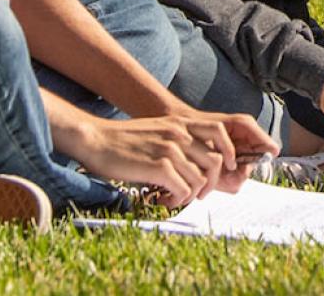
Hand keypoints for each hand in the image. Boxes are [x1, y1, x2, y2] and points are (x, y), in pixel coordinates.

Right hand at [67, 113, 273, 207]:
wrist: (95, 138)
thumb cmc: (123, 140)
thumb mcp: (158, 131)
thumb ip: (177, 140)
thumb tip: (193, 163)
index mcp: (182, 123)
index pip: (221, 133)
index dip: (228, 154)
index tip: (224, 170)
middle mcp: (181, 134)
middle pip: (216, 162)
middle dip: (211, 184)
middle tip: (198, 195)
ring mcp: (172, 149)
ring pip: (200, 180)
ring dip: (191, 195)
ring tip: (175, 198)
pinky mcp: (160, 165)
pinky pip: (183, 189)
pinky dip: (177, 200)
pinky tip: (164, 200)